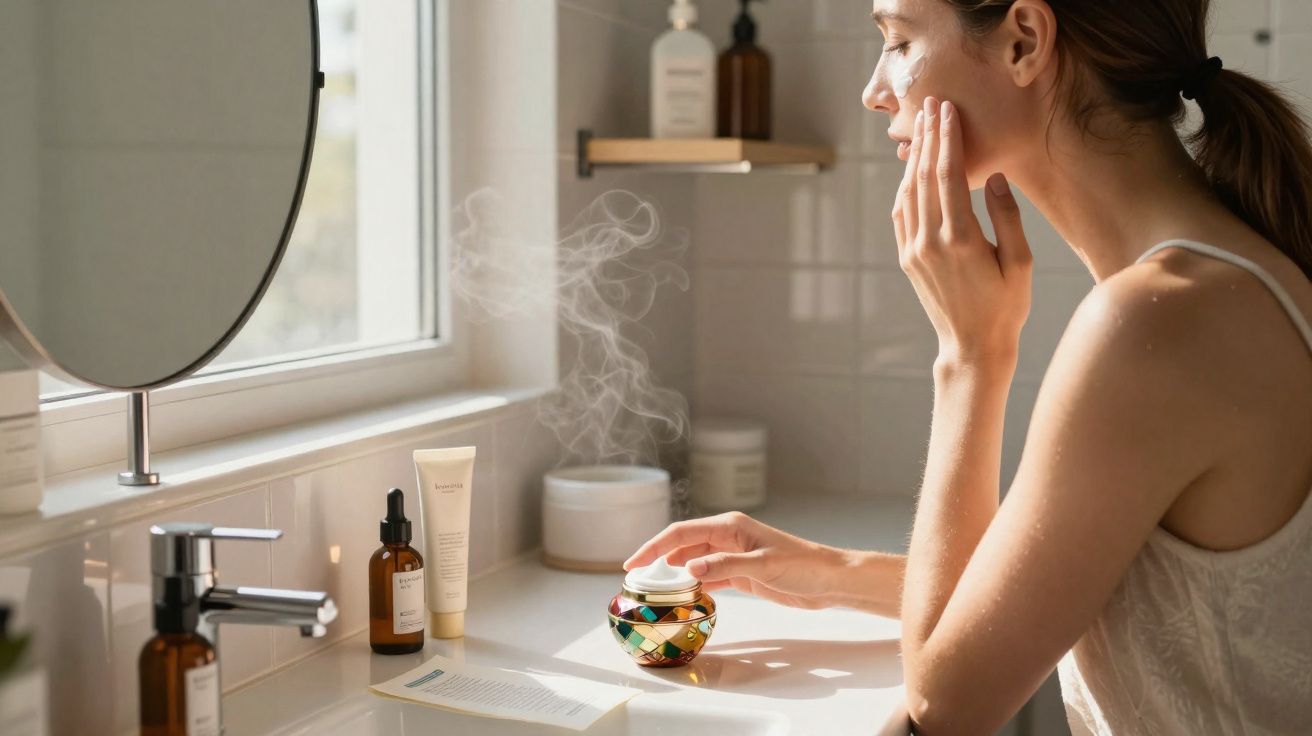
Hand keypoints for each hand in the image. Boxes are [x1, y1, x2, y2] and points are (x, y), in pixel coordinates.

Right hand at [623, 512, 845, 609]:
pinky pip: (710, 579)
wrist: (830, 580)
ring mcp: (733, 556)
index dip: (654, 546)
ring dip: (675, 576)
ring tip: (654, 592)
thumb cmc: (803, 565)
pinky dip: (695, 587)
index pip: (682, 533)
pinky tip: (683, 598)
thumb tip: (688, 570)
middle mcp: (727, 538)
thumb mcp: (763, 566)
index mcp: (729, 526)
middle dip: (659, 561)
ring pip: (694, 564)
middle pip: (683, 547)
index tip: (633, 563)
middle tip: (636, 581)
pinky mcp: (741, 575)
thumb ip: (725, 566)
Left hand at [893, 97, 1032, 367]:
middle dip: (927, 136)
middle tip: (930, 104)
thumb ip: (1007, 217)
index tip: (948, 109)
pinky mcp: (908, 258)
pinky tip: (913, 169)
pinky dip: (906, 185)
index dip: (947, 138)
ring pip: (909, 191)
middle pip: (923, 175)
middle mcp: (930, 241)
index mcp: (960, 238)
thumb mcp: (1020, 263)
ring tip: (922, 127)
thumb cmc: (1006, 306)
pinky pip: (902, 213)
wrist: (971, 346)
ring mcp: (914, 250)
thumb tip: (992, 176)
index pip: (948, 174)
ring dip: (914, 157)